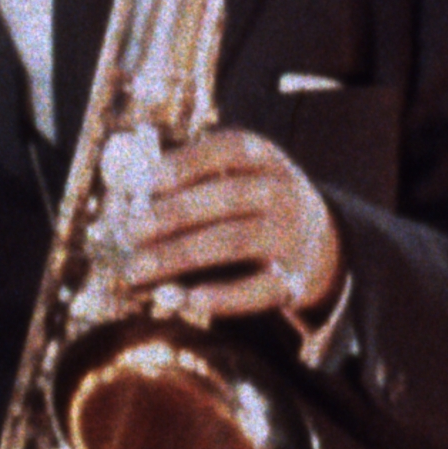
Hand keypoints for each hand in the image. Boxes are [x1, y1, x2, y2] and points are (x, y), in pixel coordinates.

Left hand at [93, 123, 339, 325]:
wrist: (318, 246)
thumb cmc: (250, 208)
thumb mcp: (233, 181)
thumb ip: (189, 186)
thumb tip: (129, 202)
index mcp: (266, 159)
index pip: (233, 149)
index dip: (189, 162)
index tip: (148, 182)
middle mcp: (284, 193)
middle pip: (229, 197)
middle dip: (173, 214)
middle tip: (130, 231)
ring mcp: (291, 237)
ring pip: (235, 241)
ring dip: (180, 255)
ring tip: (136, 270)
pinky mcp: (292, 281)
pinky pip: (259, 290)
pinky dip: (224, 296)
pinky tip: (189, 300)